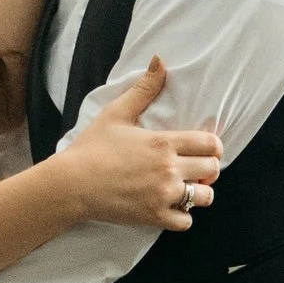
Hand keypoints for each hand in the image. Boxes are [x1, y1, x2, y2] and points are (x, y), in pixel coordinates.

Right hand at [58, 57, 221, 231]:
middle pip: (213, 170)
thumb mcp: (117, 113)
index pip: (211, 144)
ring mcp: (163, 195)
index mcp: (163, 142)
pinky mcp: (154, 216)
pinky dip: (182, 216)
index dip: (213, 146)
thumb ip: (143, 89)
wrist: (71, 184)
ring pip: (204, 197)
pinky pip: (186, 222)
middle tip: (195, 169)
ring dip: (199, 193)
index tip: (204, 150)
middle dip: (208, 169)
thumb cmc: (92, 148)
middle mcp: (168, 169)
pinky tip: (170, 207)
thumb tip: (159, 60)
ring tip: (185, 189)